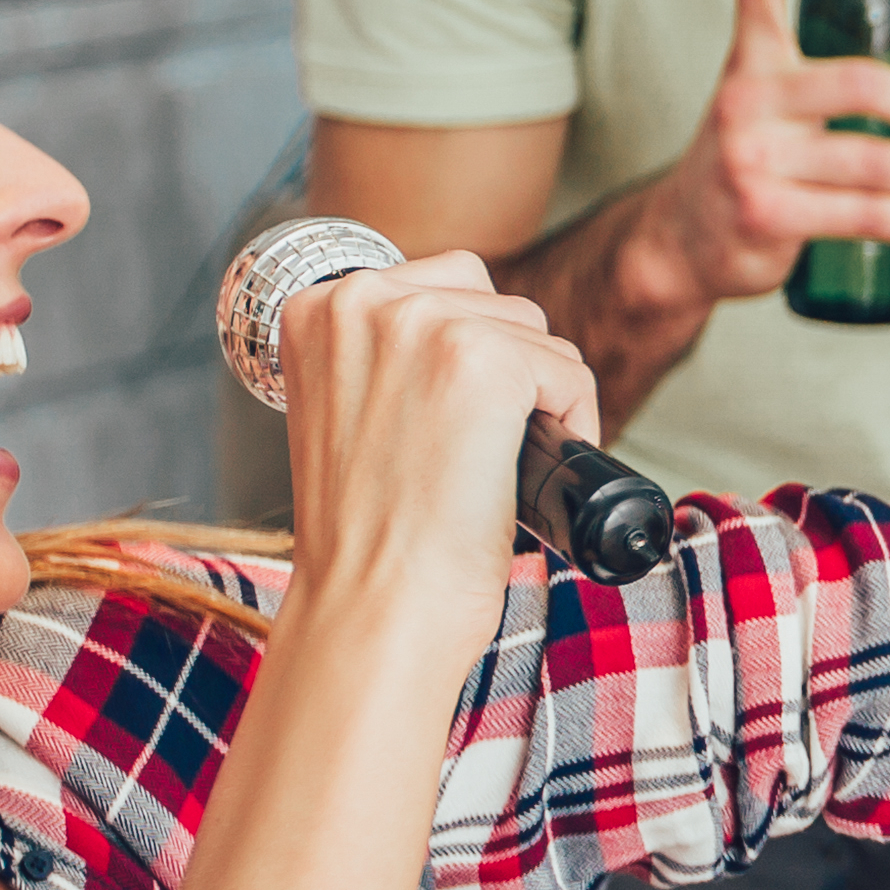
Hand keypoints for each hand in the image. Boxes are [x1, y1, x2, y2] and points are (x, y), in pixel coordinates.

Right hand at [274, 249, 600, 630]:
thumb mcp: (349, 412)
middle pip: (492, 300)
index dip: (467, 351)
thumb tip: (471, 332)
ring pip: (535, 333)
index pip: (436, 286)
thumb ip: (388, 355)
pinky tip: (526, 471)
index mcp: (315, 307)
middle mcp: (360, 299)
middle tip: (482, 448)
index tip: (454, 417)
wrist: (374, 604)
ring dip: (538, 396)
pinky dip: (574, 419)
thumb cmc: (368, 532)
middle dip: (509, 370)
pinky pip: (568, 369)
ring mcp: (421, 323)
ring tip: (497, 464)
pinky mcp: (483, 359)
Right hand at [638, 0, 889, 301]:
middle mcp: (750, 106)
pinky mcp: (768, 214)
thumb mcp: (759, 106)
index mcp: (752, 67)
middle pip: (858, 85)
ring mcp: (756, 161)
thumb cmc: (743, 165)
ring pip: (871, 161)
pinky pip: (861, 214)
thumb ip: (812, 81)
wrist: (678, 240)